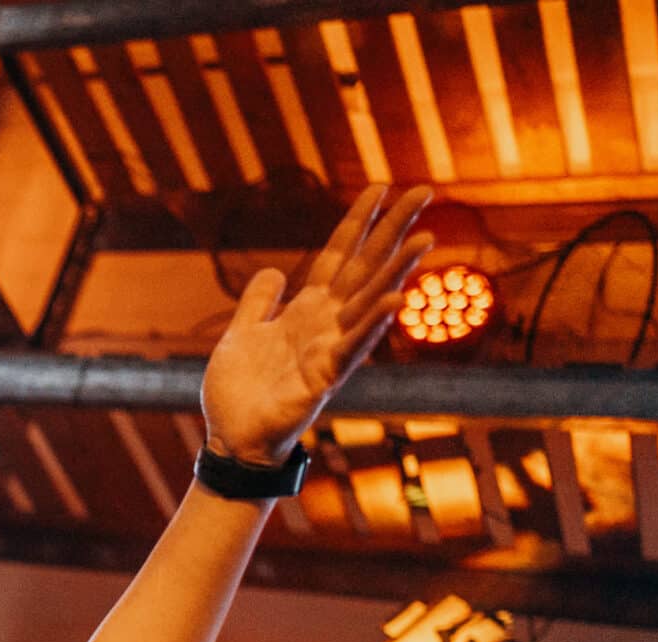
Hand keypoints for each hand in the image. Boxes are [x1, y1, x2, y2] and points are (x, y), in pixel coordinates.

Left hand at [201, 186, 433, 466]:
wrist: (232, 439)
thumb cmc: (240, 393)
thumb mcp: (241, 334)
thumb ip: (258, 302)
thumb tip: (274, 271)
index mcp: (306, 310)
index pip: (337, 255)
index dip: (357, 222)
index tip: (379, 186)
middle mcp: (326, 324)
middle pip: (364, 267)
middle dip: (393, 230)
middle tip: (425, 190)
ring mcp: (329, 349)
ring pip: (369, 301)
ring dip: (397, 270)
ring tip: (425, 237)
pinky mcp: (324, 378)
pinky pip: (353, 347)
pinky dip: (373, 324)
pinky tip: (397, 300)